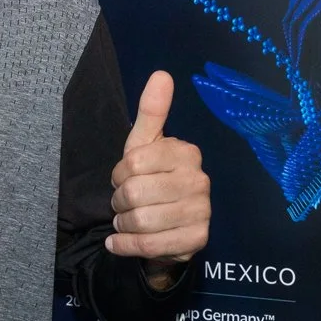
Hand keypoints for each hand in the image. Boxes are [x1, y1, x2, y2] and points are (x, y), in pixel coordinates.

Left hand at [107, 71, 211, 278]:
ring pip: (140, 221)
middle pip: (134, 193)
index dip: (118, 175)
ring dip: (122, 224)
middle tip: (124, 204)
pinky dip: (124, 246)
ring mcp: (201, 212)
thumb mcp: (145, 146)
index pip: (132, 163)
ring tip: (126, 221)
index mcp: (187, 153)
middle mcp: (199, 181)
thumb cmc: (152, 179)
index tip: (123, 178)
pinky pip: (149, 245)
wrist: (169, 228)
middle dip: (119, 202)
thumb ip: (151, 112)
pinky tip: (119, 242)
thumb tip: (161, 74)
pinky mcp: (197, 240)